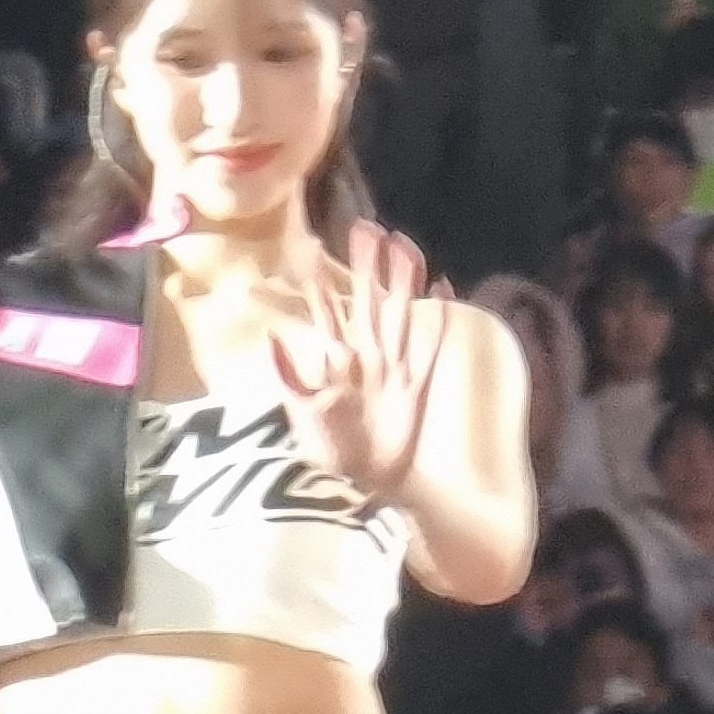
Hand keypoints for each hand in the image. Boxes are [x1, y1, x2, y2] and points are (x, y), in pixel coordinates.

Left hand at [267, 219, 448, 498]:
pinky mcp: (416, 386)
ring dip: (400, 281)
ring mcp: (393, 369)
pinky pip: (429, 345)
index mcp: (335, 362)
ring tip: (403, 244)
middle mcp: (366, 357)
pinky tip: (442, 290)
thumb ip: (288, 377)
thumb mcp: (301, 415)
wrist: (367, 486)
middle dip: (365, 266)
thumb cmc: (332, 453)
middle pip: (366, 301)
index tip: (312, 248)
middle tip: (365, 227)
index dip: (320, 282)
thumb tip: (271, 335)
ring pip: (397, 314)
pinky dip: (437, 319)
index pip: (326, 312)